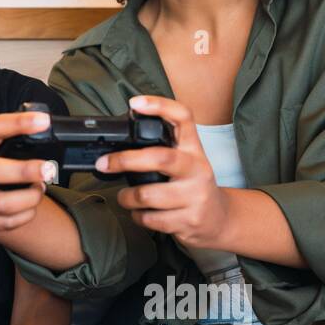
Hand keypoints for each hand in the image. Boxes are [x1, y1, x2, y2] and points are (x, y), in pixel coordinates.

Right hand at [0, 110, 57, 232]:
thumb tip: (43, 125)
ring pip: (1, 204)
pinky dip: (25, 216)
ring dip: (30, 198)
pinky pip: (4, 223)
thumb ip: (5, 135)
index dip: (18, 123)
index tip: (43, 121)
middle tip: (48, 169)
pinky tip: (30, 206)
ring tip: (39, 188)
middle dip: (24, 171)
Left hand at [94, 95, 230, 249]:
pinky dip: (137, 216)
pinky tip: (140, 213)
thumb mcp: (186, 161)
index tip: (135, 103)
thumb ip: (162, 149)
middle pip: (160, 157)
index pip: (183, 118)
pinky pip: (151, 219)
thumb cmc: (193, 186)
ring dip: (127, 197)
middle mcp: (198, 169)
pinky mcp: (189, 220)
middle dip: (125, 160)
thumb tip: (118, 144)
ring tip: (125, 197)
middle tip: (104, 164)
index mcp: (194, 150)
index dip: (160, 106)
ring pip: (148, 195)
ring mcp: (195, 196)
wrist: (220, 219)